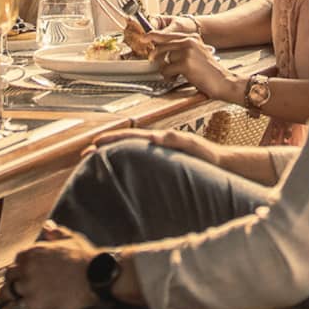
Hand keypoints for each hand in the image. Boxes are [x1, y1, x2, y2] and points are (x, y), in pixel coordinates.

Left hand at [3, 235, 98, 308]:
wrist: (95, 276)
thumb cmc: (85, 257)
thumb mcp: (70, 238)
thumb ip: (55, 232)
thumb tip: (47, 226)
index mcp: (34, 251)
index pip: (17, 260)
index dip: (20, 268)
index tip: (22, 274)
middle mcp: (27, 267)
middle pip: (9, 276)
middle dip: (12, 282)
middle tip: (15, 289)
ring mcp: (29, 285)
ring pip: (7, 292)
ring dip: (7, 298)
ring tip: (5, 304)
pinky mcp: (34, 303)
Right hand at [92, 124, 219, 160]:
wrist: (222, 165)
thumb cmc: (210, 156)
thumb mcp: (194, 146)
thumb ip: (178, 140)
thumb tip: (158, 136)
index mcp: (161, 139)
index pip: (131, 136)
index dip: (113, 139)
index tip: (95, 143)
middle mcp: (157, 145)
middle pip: (126, 143)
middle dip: (105, 147)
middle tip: (86, 154)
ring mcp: (159, 154)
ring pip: (130, 152)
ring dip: (112, 155)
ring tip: (96, 162)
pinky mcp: (163, 164)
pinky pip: (139, 162)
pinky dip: (125, 163)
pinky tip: (119, 172)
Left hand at [142, 32, 236, 101]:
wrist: (224, 81)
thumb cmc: (209, 71)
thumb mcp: (197, 54)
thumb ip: (182, 49)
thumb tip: (162, 52)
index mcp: (192, 37)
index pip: (168, 34)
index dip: (153, 36)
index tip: (144, 37)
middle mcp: (189, 41)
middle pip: (162, 45)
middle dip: (155, 55)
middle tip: (151, 60)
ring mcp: (187, 52)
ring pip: (164, 60)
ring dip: (167, 69)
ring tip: (177, 74)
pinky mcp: (185, 63)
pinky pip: (167, 70)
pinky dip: (169, 76)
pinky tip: (178, 78)